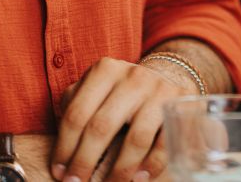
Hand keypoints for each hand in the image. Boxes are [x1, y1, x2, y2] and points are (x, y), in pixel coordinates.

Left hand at [50, 56, 197, 181]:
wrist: (165, 75)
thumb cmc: (120, 90)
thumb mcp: (96, 86)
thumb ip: (75, 105)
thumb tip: (61, 151)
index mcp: (105, 70)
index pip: (77, 114)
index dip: (64, 147)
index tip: (59, 171)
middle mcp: (132, 77)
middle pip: (101, 127)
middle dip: (85, 161)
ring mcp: (159, 90)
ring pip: (136, 139)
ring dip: (119, 170)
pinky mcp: (180, 105)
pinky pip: (165, 143)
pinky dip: (151, 165)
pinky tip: (137, 179)